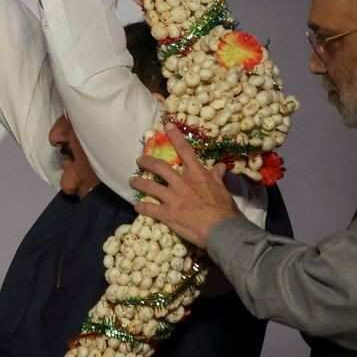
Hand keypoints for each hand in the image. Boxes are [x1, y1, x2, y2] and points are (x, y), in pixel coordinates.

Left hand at [130, 126, 239, 248]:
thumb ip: (217, 177)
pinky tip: (137, 207)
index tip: (166, 126)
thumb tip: (220, 165)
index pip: (185, 151)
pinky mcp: (166, 213)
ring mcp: (172, 197)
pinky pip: (148, 208)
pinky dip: (141, 207)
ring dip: (138, 182)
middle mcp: (181, 182)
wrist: (223, 230)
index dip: (175, 137)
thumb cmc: (225, 210)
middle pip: (159, 166)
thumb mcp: (223, 190)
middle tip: (139, 160)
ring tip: (132, 181)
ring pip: (148, 185)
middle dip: (146, 161)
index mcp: (197, 174)